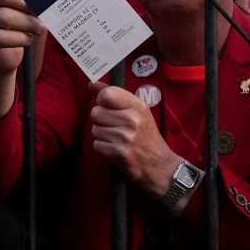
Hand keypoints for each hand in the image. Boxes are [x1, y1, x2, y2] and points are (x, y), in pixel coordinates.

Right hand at [0, 0, 44, 75]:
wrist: (1, 53)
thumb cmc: (14, 22)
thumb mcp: (19, 4)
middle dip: (27, 4)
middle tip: (43, 13)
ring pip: (3, 17)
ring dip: (27, 23)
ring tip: (40, 28)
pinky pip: (1, 37)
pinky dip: (20, 38)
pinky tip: (28, 39)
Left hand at [88, 82, 181, 198]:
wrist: (159, 166)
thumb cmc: (146, 136)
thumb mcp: (137, 112)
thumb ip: (114, 96)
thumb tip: (91, 83)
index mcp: (138, 106)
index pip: (107, 94)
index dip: (101, 100)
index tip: (107, 106)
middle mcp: (132, 120)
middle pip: (96, 112)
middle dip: (101, 120)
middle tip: (115, 127)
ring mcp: (124, 137)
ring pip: (94, 129)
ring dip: (102, 135)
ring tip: (117, 139)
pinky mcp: (117, 153)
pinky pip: (96, 144)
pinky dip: (103, 148)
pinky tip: (115, 149)